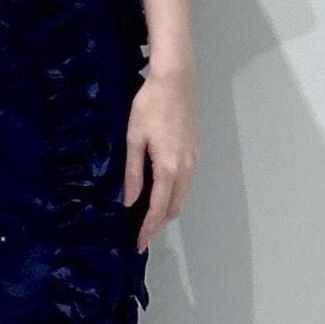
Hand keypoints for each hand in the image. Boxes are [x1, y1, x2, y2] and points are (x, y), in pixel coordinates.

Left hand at [123, 65, 198, 254]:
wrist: (176, 79)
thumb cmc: (149, 106)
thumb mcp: (134, 139)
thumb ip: (133, 172)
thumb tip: (129, 201)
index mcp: (169, 168)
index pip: (157, 209)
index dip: (147, 229)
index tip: (137, 244)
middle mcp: (186, 169)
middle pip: (173, 207)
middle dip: (157, 224)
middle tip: (139, 235)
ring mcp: (194, 160)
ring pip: (181, 196)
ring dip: (165, 211)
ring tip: (146, 219)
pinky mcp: (195, 151)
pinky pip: (185, 183)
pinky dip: (172, 195)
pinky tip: (159, 193)